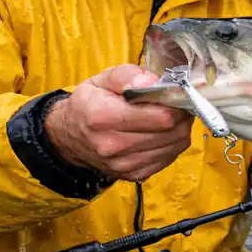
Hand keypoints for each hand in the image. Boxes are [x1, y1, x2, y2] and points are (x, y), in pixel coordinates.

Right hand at [45, 64, 194, 181]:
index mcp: (103, 116)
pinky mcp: (134, 175)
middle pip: (173, 132)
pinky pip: (169, 158)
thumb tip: (154, 83)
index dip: (176, 102)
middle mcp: (113, 145)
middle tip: (175, 103)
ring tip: (166, 116)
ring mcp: (124, 164)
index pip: (162, 115)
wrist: (70, 136)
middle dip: (181, 114)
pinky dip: (171, 144)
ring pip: (175, 146)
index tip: (175, 93)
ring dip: (178, 129)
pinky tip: (159, 133)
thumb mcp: (103, 78)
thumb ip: (128, 76)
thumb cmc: (90, 103)